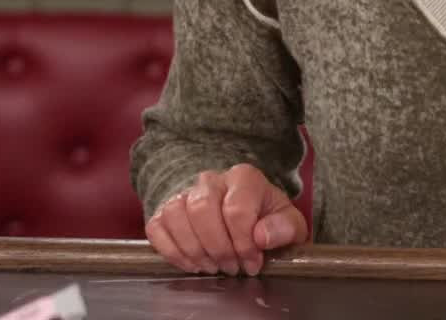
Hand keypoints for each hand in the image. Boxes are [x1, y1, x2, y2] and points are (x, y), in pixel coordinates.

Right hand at [145, 164, 307, 276]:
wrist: (240, 214)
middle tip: (231, 267)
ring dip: (194, 250)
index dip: (244, 243)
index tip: (252, 263)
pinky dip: (172, 251)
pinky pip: (157, 227)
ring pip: (176, 215)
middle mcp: (211, 180)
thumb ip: (285, 228)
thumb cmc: (264, 220)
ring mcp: (185, 193)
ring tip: (212, 267)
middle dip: (218, 247)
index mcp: (244, 178)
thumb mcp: (288, 223)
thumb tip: (261, 236)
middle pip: (202, 209)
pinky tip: (193, 264)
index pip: (236, 209)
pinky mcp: (164, 210)